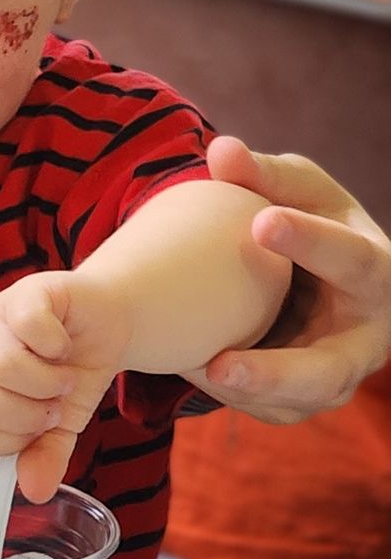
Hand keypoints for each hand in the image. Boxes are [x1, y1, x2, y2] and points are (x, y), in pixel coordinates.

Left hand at [0, 271, 131, 498]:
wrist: (107, 320)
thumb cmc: (75, 371)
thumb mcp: (64, 423)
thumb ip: (46, 454)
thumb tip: (34, 492)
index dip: (15, 440)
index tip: (43, 427)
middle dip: (32, 414)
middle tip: (54, 402)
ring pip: (3, 367)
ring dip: (48, 382)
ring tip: (63, 375)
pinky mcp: (24, 292)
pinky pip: (29, 328)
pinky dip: (57, 344)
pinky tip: (63, 342)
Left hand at [195, 138, 390, 420]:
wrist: (312, 278)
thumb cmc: (309, 224)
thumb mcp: (299, 192)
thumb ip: (266, 175)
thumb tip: (221, 150)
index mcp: (376, 272)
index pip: (354, 260)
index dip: (312, 242)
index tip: (263, 220)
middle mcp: (366, 337)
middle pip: (327, 370)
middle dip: (275, 372)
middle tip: (220, 364)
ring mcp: (336, 378)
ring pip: (293, 402)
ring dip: (243, 395)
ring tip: (194, 373)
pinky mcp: (302, 401)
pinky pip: (266, 408)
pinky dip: (229, 394)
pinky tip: (187, 367)